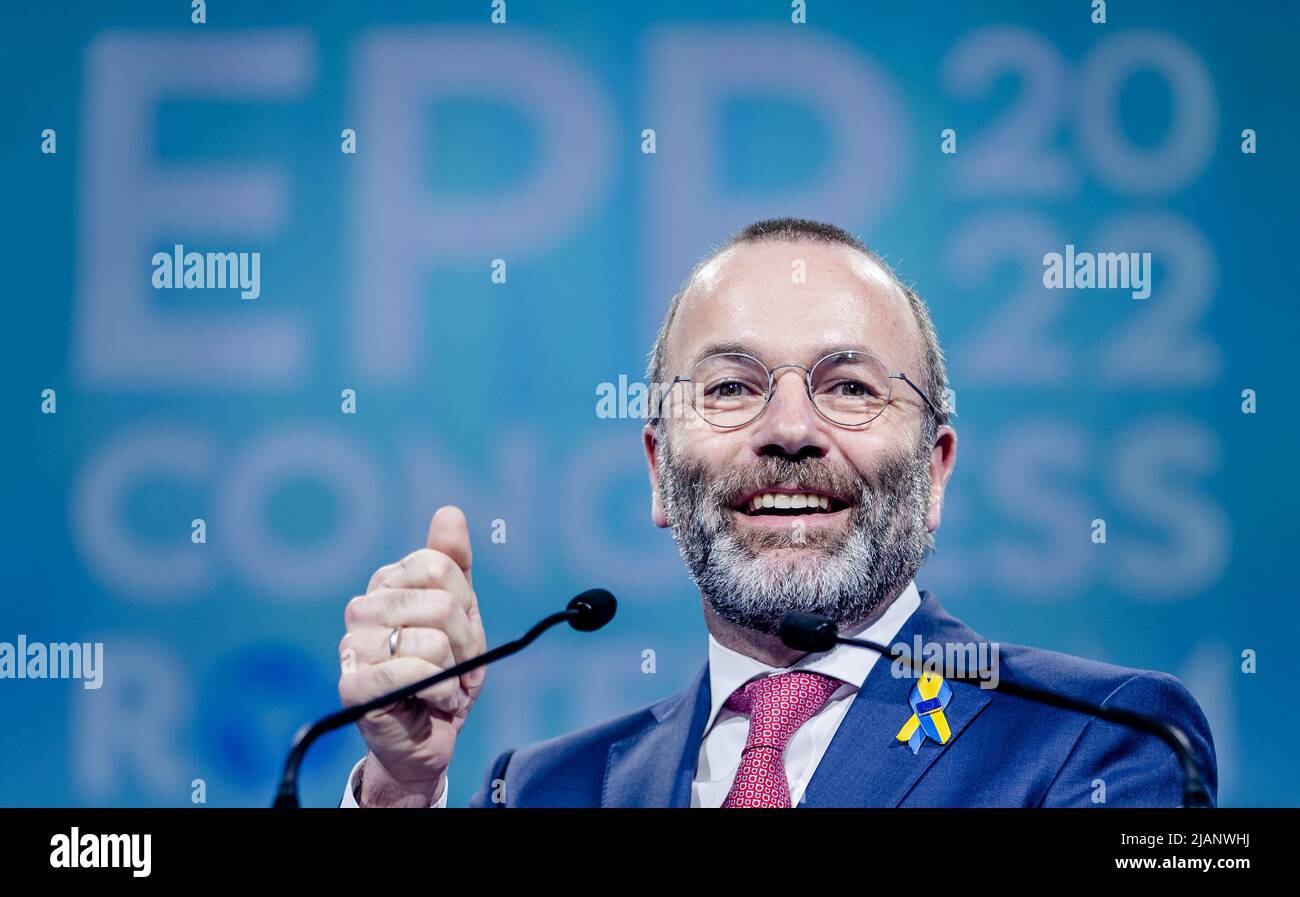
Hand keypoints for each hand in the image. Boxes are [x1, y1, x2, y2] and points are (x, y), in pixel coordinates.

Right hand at [337, 506, 486, 805]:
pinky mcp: (353, 683)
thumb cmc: (444, 671)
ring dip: (454, 674)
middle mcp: (363, 607)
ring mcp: (353, 644)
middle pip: (442, 604)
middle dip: (465, 643)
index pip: (441, 566)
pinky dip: (441, 694)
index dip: (465, 604)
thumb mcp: (461, 612)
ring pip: (433, 641)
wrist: (429, 736)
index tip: (460, 630)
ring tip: (442, 685)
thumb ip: (454, 562)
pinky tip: (432, 703)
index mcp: (387, 583)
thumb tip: (448, 513)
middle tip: (454, 665)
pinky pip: (414, 673)